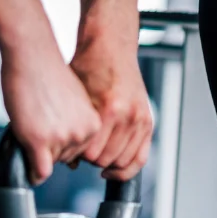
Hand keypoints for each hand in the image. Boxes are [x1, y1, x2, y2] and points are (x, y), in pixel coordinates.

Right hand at [0, 47, 101, 184]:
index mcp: (95, 124)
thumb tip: (76, 160)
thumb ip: (79, 125)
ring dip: (39, 152)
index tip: (56, 130)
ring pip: (50, 163)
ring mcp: (62, 138)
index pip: (83, 151)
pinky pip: (40, 171)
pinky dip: (33, 173)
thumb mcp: (75, 101)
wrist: (33, 53)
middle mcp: (83, 133)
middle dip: (52, 147)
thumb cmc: (49, 73)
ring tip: (32, 124)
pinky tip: (29, 167)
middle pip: (67, 158)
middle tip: (40, 123)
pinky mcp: (40, 141)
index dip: (66, 142)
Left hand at [69, 37, 153, 181]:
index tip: (68, 152)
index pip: (90, 153)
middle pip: (105, 159)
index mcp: (109, 109)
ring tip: (95, 154)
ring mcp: (141, 120)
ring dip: (107, 162)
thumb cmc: (89, 67)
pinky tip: (113, 168)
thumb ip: (74, 128)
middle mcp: (128, 116)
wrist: (111, 48)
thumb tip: (69, 161)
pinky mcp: (148, 122)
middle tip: (79, 152)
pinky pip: (140, 157)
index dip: (76, 156)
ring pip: (122, 161)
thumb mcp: (75, 97)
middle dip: (90, 160)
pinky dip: (127, 168)